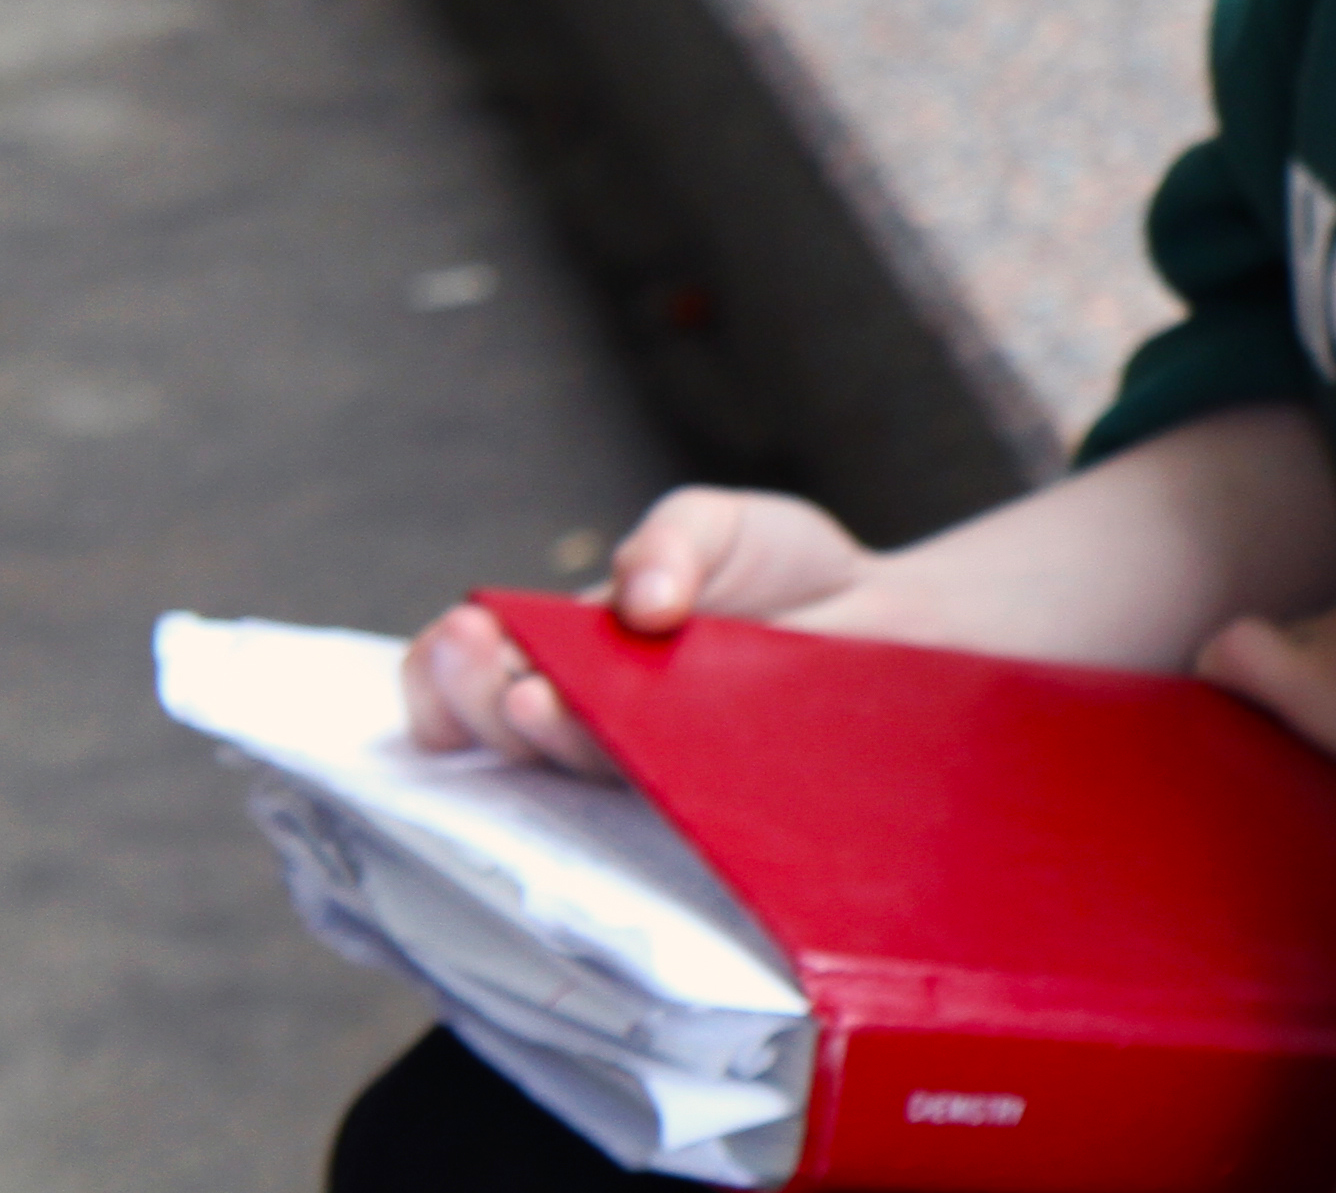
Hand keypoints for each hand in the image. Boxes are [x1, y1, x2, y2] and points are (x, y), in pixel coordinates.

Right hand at [400, 485, 878, 774]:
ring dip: (543, 736)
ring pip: (574, 773)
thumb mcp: (719, 523)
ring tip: (533, 697)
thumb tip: (641, 598)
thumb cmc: (786, 573)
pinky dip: (639, 778)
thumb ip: (673, 538)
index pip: (467, 681)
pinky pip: (666, 811)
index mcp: (566, 657)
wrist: (894, 619)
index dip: (440, 672)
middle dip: (471, 697)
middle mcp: (592, 723)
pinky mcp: (715, 802)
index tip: (458, 635)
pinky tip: (628, 749)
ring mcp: (650, 770)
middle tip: (481, 653)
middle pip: (499, 732)